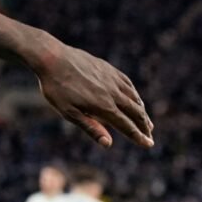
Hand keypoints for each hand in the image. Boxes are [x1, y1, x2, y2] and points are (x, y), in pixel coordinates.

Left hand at [35, 42, 153, 147]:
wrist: (52, 57)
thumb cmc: (56, 88)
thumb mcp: (68, 111)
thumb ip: (90, 127)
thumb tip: (108, 144)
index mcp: (103, 106)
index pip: (127, 125)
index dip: (138, 136)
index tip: (148, 144)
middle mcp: (112, 93)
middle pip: (135, 113)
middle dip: (144, 126)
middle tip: (149, 137)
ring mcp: (112, 79)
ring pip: (134, 98)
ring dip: (142, 112)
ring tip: (146, 122)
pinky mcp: (108, 69)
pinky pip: (127, 84)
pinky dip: (135, 95)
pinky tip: (135, 98)